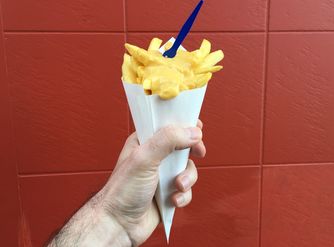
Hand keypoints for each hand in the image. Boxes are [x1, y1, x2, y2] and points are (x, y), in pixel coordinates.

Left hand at [101, 120, 204, 245]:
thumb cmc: (123, 190)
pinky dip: (183, 195)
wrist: (119, 224)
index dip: (184, 125)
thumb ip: (168, 140)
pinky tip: (173, 200)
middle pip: (183, 145)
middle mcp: (155, 156)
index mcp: (145, 142)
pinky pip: (187, 189)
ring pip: (188, 168)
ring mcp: (163, 175)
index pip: (168, 125)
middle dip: (192, 151)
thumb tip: (193, 132)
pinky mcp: (169, 192)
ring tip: (177, 186)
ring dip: (187, 178)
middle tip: (198, 152)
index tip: (197, 129)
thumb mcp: (144, 158)